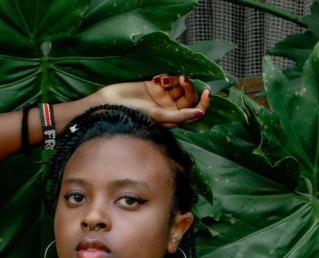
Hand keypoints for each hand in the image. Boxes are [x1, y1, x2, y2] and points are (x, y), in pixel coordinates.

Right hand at [95, 74, 209, 127]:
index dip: (203, 103)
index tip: (206, 93)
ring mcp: (162, 96)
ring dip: (178, 80)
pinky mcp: (154, 85)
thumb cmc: (134, 114)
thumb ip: (180, 116)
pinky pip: (168, 78)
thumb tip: (201, 114)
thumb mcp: (160, 116)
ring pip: (179, 86)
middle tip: (183, 80)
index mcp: (173, 119)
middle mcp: (169, 108)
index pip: (195, 112)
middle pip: (189, 96)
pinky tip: (156, 80)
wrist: (112, 104)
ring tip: (165, 80)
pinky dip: (166, 77)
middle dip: (189, 88)